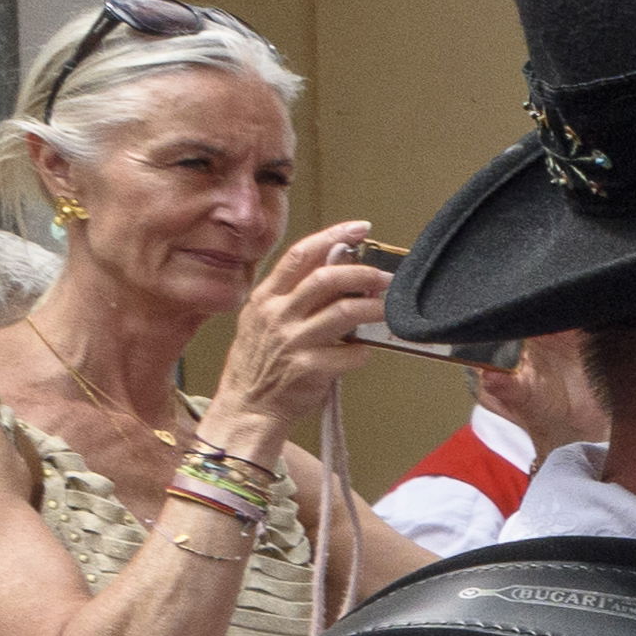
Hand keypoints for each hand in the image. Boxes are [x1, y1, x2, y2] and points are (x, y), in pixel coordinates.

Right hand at [206, 216, 393, 431]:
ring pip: (345, 311)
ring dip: (375, 308)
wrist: (247, 406)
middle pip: (327, 278)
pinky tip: (363, 352)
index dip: (333, 236)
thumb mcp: (265, 320)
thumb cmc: (262, 362)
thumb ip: (295, 297)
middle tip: (386, 277)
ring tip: (388, 310)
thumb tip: (340, 273)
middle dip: (364, 273)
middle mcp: (277, 315)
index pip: (300, 255)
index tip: (360, 228)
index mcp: (266, 298)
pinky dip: (364, 352)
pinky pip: (352, 353)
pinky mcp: (310, 369)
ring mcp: (293, 341)